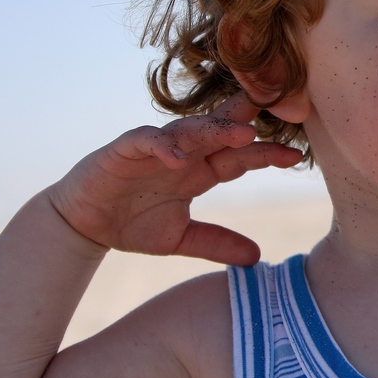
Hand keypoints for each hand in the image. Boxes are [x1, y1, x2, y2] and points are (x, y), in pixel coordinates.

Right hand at [46, 93, 301, 264]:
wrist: (81, 226)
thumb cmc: (131, 224)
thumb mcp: (180, 239)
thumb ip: (216, 243)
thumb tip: (257, 258)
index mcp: (199, 171)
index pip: (238, 157)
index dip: (265, 155)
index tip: (296, 158)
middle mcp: (182, 154)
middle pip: (222, 132)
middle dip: (249, 125)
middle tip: (280, 119)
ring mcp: (155, 149)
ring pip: (191, 130)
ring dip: (217, 130)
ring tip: (243, 134)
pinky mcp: (124, 150)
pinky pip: (147, 141)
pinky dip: (163, 147)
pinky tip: (180, 158)